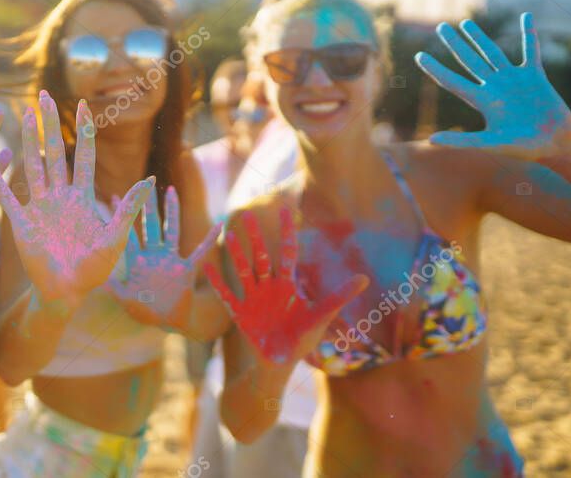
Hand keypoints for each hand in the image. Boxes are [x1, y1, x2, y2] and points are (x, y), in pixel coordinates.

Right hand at [0, 90, 153, 306]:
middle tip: (44, 96)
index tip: (84, 105)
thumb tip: (150, 179)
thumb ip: (128, 209)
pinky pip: (7, 197)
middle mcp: (60, 196)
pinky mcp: (21, 223)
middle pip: (55, 152)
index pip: (84, 156)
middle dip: (50, 124)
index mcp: (82, 197)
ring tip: (23, 114)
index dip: (84, 131)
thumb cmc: (95, 270)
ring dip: (27, 141)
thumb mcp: (116, 238)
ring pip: (32, 166)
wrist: (68, 293)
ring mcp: (39, 207)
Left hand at [107, 185, 220, 329]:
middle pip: (150, 225)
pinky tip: (218, 225)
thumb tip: (97, 275)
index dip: (122, 217)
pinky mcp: (186, 268)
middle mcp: (153, 255)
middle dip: (148, 205)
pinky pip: (200, 251)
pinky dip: (209, 239)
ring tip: (171, 191)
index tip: (116, 196)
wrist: (168, 322)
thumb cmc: (144, 312)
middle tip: (146, 182)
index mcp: (137, 261)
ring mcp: (170, 259)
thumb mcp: (124, 299)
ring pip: (171, 230)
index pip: (128, 233)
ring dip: (172, 211)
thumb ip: (113, 288)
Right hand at [205, 208, 367, 364]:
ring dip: (237, 253)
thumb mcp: (321, 315)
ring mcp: (253, 297)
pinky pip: (226, 294)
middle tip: (246, 213)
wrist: (280, 363)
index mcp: (288, 284)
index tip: (284, 208)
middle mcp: (269, 286)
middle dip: (255, 236)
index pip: (288, 251)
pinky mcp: (240, 312)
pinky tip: (206, 265)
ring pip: (244, 270)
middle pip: (261, 256)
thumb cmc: (303, 339)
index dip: (287, 231)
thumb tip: (365, 278)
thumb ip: (339, 296)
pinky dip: (216, 281)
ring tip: (229, 235)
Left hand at [415, 13, 570, 160]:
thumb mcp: (490, 144)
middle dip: (454, 44)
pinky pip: (531, 51)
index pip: (452, 81)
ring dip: (479, 38)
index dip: (435, 69)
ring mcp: (513, 80)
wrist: (556, 145)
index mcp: (482, 101)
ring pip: (492, 53)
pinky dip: (529, 34)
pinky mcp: (535, 76)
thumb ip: (462, 140)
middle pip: (468, 60)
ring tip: (465, 23)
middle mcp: (494, 87)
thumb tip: (431, 140)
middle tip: (440, 27)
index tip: (419, 56)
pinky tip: (527, 16)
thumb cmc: (524, 148)